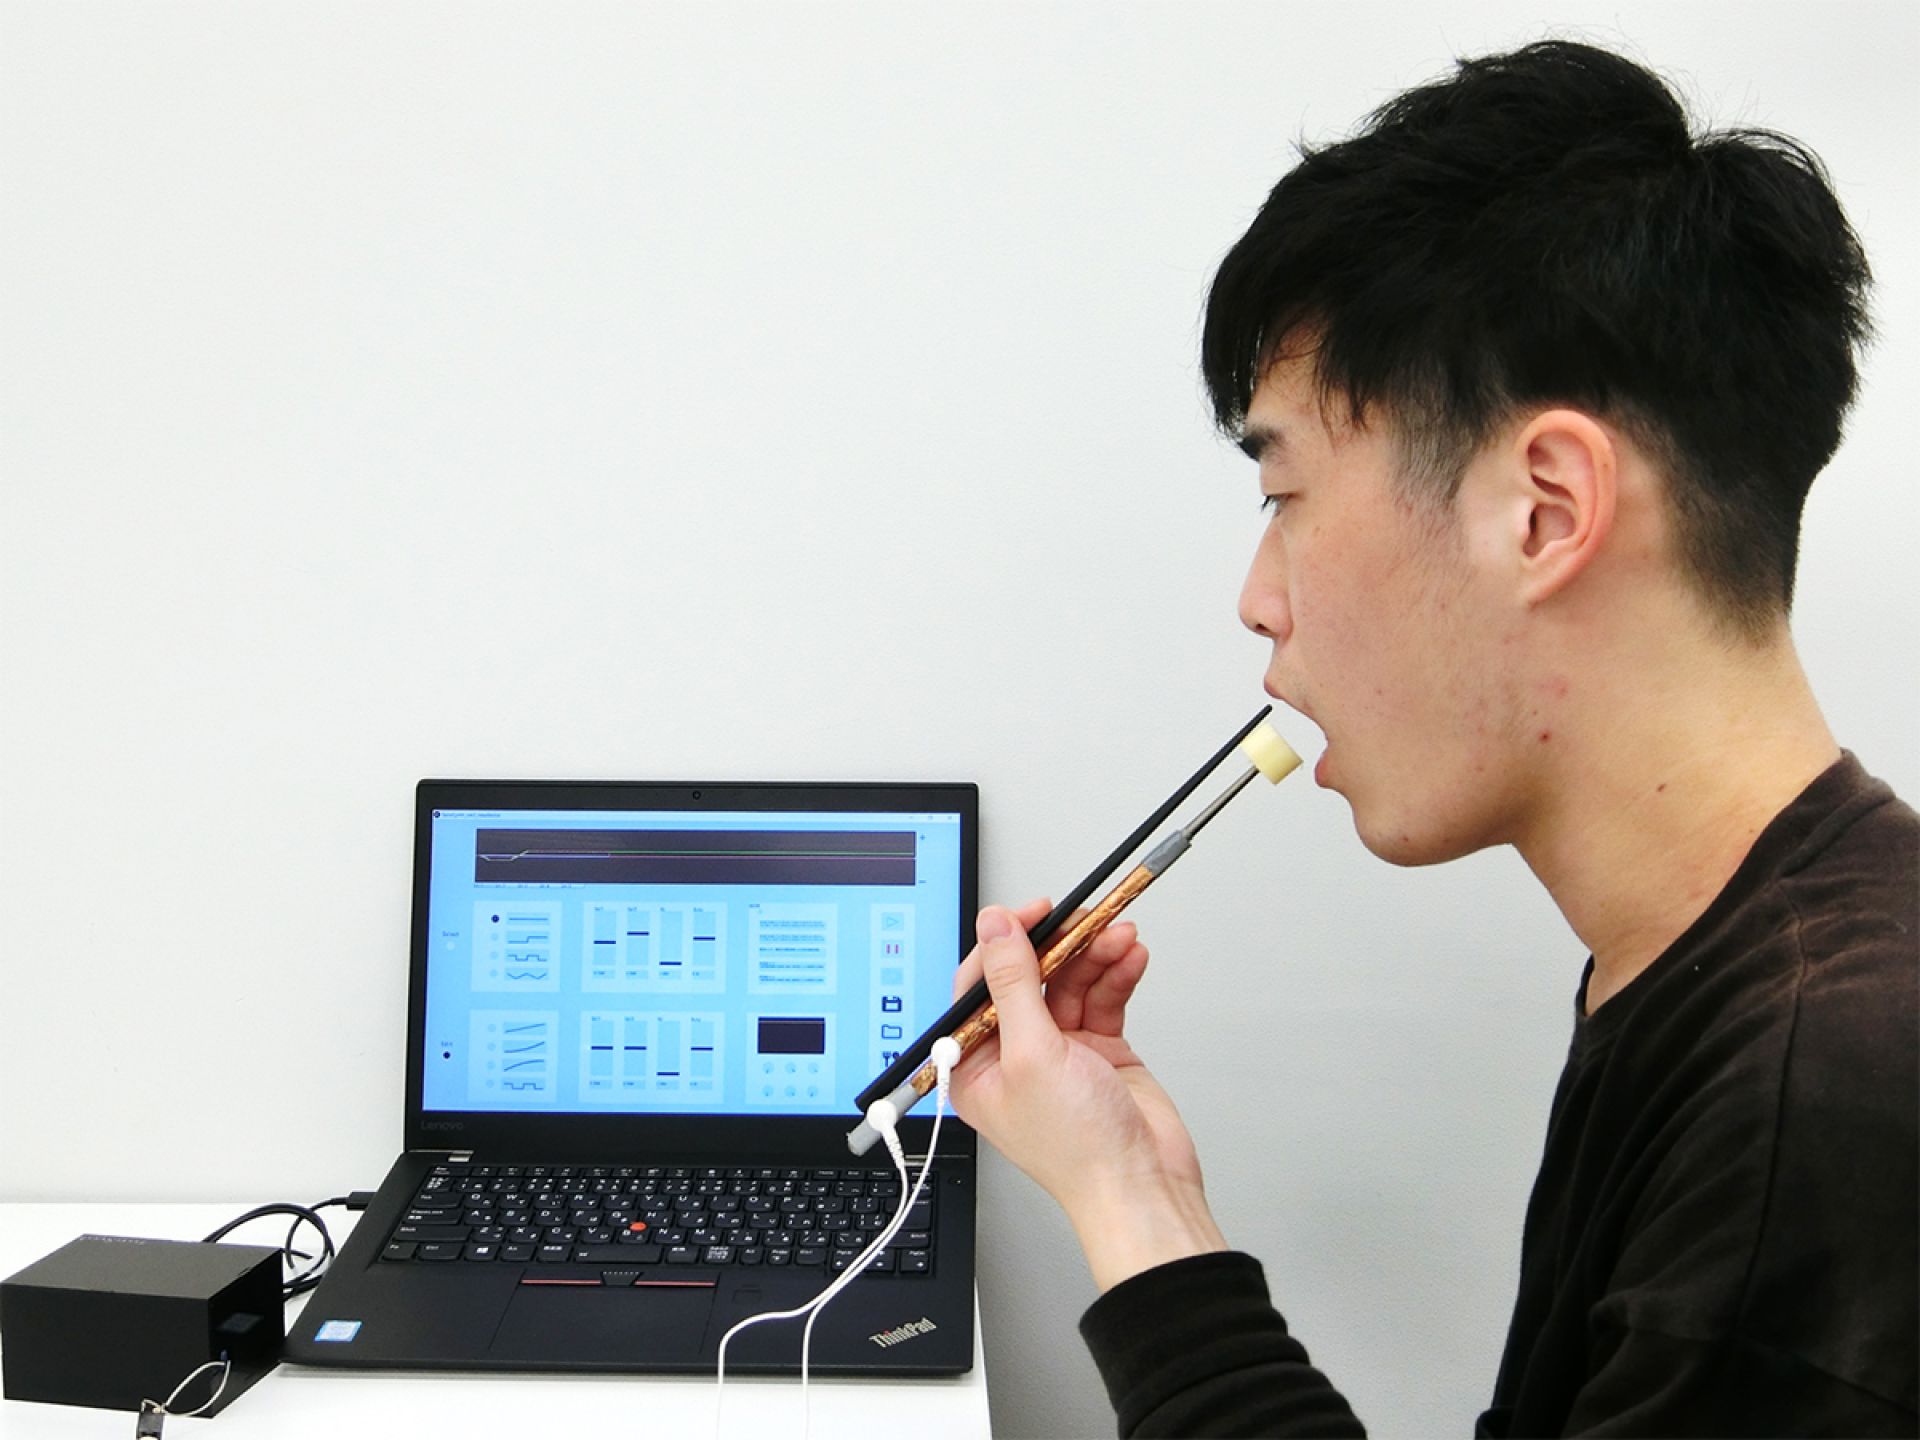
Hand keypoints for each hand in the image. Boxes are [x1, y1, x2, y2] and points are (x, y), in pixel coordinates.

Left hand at [946, 900, 1227, 1290]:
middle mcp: (1013, 1054)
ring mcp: (1058, 1051)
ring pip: (1070, 981)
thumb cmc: (1079, 1150)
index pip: (978, 986)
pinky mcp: (1098, 1050)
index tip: (1029, 912)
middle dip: (1060, 944)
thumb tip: (994, 928)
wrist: (1142, 1185)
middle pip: (1029, 976)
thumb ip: (1013, 984)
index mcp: (975, 1064)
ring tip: (1119, 936)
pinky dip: (1117, 974)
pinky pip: (1102, 997)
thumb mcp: (1032, 1055)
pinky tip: (1130, 958)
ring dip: (1095, 954)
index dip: (1002, 944)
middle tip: (1084, 917)